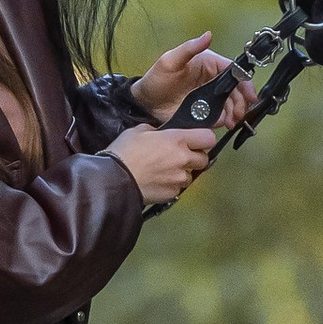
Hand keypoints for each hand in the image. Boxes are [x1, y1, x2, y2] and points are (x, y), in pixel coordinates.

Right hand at [105, 119, 219, 206]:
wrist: (114, 179)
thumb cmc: (124, 153)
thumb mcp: (138, 131)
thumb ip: (156, 130)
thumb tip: (160, 133)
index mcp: (177, 139)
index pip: (208, 137)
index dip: (203, 138)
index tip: (198, 140)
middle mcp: (182, 159)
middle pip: (204, 159)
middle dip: (195, 157)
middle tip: (180, 156)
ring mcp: (179, 178)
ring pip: (191, 175)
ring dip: (182, 172)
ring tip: (164, 170)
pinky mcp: (172, 193)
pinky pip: (178, 188)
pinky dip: (171, 185)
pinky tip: (157, 180)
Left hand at [128, 35, 257, 129]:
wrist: (144, 104)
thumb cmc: (156, 79)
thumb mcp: (170, 61)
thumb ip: (189, 48)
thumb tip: (208, 35)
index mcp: (208, 64)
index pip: (233, 71)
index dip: (244, 82)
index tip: (250, 94)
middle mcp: (212, 80)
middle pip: (236, 89)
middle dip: (242, 101)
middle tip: (240, 112)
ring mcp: (209, 97)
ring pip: (231, 104)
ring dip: (235, 112)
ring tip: (232, 121)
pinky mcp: (205, 112)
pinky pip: (220, 116)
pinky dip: (226, 120)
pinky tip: (224, 123)